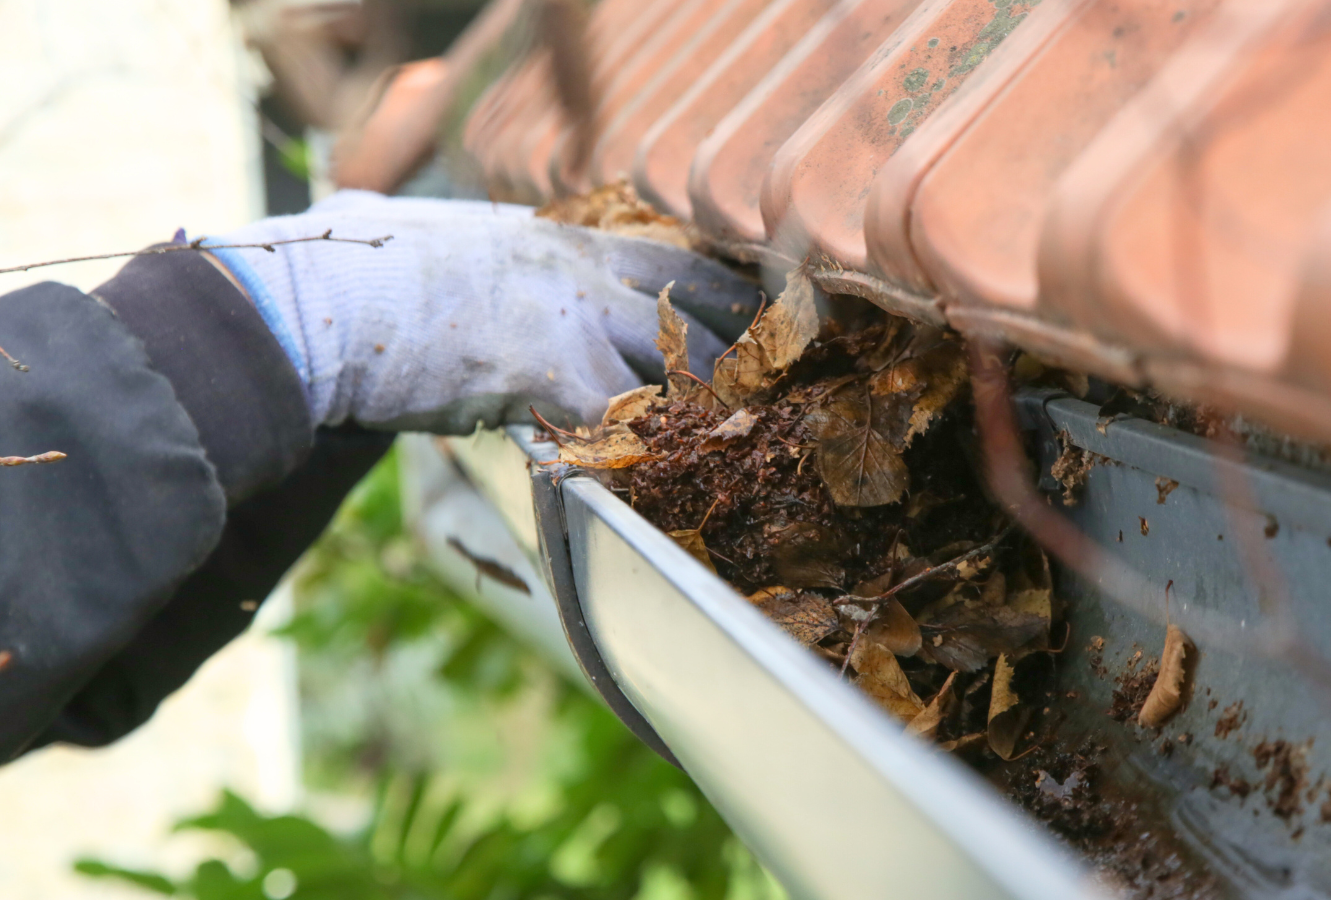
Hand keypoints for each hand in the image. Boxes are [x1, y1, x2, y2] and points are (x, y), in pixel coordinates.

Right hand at [209, 191, 757, 432]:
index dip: (709, 286)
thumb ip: (439, 234)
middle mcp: (576, 269)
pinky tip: (660, 475)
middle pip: (691, 298)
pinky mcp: (553, 371)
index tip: (740, 309)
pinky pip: (627, 417)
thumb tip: (378, 216)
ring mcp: (572, 316)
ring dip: (701, 402)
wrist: (317, 303)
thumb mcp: (411, 228)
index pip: (664, 253)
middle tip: (766, 375)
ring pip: (676, 359)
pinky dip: (645, 448)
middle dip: (732, 338)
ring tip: (735, 437)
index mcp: (549, 237)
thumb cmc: (344, 266)